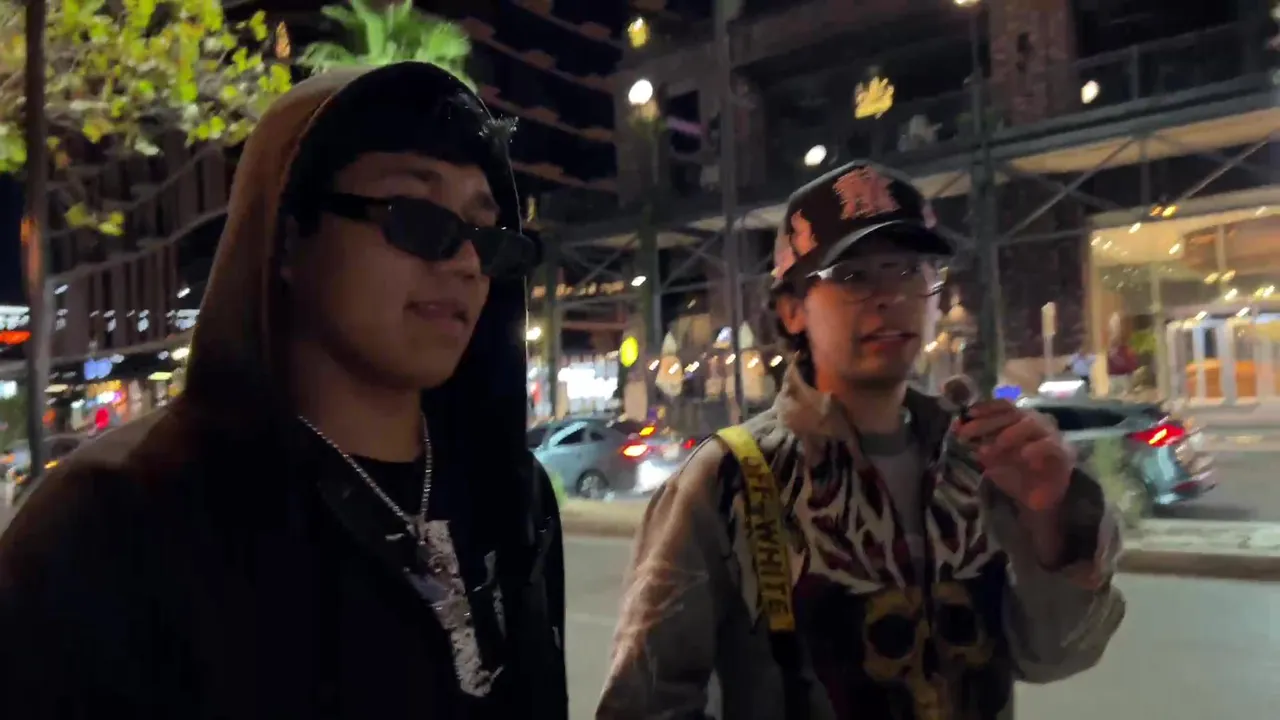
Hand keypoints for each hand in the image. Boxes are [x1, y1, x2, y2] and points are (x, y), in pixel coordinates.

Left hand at [955, 400, 1073, 511]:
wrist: (1036, 500)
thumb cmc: (1014, 474)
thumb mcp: (990, 458)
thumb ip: (977, 442)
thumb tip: (957, 427)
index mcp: (1019, 420)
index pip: (1004, 405)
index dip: (985, 407)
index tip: (967, 414)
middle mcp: (1036, 422)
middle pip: (1012, 413)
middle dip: (986, 422)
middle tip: (966, 434)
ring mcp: (1051, 435)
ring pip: (1031, 423)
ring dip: (1008, 433)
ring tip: (991, 447)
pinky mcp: (1063, 452)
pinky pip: (1050, 445)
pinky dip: (1035, 448)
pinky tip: (1023, 455)